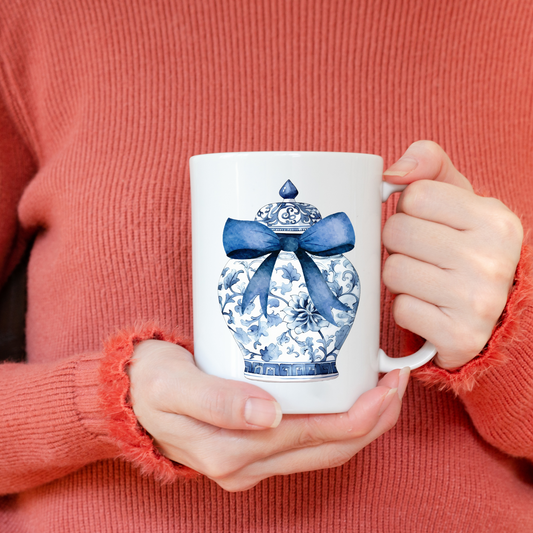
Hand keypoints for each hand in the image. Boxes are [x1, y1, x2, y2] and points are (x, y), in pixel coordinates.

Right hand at [127, 339, 409, 491]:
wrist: (129, 398)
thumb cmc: (151, 383)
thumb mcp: (175, 383)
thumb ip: (217, 400)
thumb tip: (268, 415)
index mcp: (233, 451)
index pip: (315, 438)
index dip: (360, 415)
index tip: (388, 384)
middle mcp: (248, 465)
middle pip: (329, 450)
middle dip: (373, 420)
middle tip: (397, 382)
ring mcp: (251, 462)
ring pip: (322, 451)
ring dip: (359, 424)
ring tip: (383, 390)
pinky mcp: (251, 449)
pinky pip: (305, 444)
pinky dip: (334, 424)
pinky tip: (346, 399)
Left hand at [382, 140, 522, 368]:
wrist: (492, 313)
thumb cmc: (465, 247)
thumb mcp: (460, 199)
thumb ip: (431, 165)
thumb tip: (392, 173)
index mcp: (496, 220)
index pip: (414, 195)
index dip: (410, 210)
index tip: (427, 225)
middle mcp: (493, 260)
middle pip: (397, 232)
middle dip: (398, 244)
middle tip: (421, 256)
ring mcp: (479, 302)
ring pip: (393, 271)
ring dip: (398, 278)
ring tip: (424, 281)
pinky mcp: (461, 337)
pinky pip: (401, 310)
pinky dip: (407, 310)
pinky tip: (428, 308)